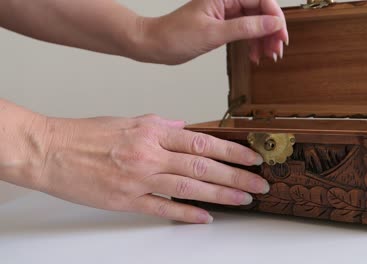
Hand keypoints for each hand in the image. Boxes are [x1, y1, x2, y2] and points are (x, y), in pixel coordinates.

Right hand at [28, 114, 267, 223]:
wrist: (51, 151)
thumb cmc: (87, 135)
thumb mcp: (129, 120)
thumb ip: (160, 124)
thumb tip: (185, 127)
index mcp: (153, 131)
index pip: (203, 140)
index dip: (233, 150)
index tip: (252, 157)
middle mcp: (151, 154)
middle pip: (204, 165)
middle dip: (237, 175)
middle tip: (260, 183)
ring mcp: (140, 179)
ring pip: (190, 187)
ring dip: (221, 194)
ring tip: (245, 199)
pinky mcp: (127, 200)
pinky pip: (163, 208)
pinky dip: (187, 214)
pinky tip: (206, 217)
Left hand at [132, 0, 288, 64]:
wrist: (155, 45)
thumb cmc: (175, 35)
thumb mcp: (214, 33)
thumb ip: (246, 27)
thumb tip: (272, 23)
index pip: (260, 0)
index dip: (274, 17)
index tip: (281, 35)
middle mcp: (226, 1)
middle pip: (260, 11)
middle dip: (271, 30)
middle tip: (277, 50)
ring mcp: (225, 13)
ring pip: (255, 22)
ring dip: (264, 39)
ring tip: (268, 56)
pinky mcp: (222, 25)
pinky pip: (245, 31)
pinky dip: (252, 43)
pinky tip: (255, 56)